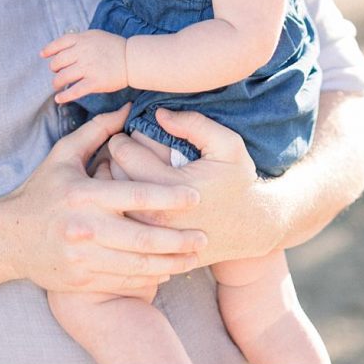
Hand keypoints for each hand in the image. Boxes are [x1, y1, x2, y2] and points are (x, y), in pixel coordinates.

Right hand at [0, 105, 206, 294]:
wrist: (8, 238)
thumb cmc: (42, 190)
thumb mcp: (64, 154)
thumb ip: (97, 131)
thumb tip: (127, 107)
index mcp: (82, 194)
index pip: (133, 196)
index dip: (167, 197)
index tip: (196, 196)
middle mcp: (83, 227)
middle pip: (140, 236)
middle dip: (177, 239)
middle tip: (205, 235)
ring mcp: (81, 257)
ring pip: (135, 264)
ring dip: (169, 262)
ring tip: (195, 257)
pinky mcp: (80, 280)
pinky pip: (122, 281)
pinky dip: (148, 278)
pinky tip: (168, 271)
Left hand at [41, 29, 127, 100]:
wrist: (133, 59)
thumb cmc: (115, 47)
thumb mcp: (96, 36)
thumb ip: (80, 40)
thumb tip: (62, 48)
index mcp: (83, 39)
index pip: (59, 43)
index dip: (49, 50)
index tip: (43, 55)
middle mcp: (83, 52)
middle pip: (58, 62)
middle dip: (55, 69)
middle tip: (58, 73)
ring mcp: (88, 67)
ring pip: (62, 77)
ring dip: (57, 83)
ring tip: (58, 86)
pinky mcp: (94, 82)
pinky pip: (74, 91)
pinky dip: (64, 96)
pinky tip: (59, 99)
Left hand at [107, 109, 280, 266]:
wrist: (252, 229)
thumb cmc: (238, 182)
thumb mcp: (227, 145)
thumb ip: (193, 124)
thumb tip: (159, 114)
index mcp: (171, 186)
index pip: (123, 153)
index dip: (122, 137)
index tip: (131, 134)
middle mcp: (155, 215)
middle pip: (110, 176)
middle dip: (114, 158)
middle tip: (127, 150)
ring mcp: (151, 236)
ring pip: (111, 202)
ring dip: (113, 182)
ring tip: (129, 170)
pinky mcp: (151, 249)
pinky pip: (121, 222)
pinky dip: (120, 206)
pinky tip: (134, 195)